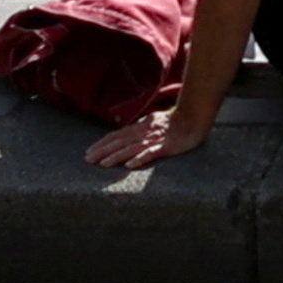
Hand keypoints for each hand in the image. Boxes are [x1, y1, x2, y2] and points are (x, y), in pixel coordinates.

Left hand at [87, 110, 206, 173]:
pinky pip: (152, 152)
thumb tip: (127, 131)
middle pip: (120, 142)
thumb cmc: (176, 121)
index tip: (89, 151)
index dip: (102, 143)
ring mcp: (155, 139)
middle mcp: (144, 132)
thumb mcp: (154, 121)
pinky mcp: (167, 146)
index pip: (117, 135)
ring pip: (131, 148)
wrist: (195, 117)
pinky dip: (140, 158)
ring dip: (116, 156)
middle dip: (102, 151)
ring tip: (102, 164)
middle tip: (87, 159)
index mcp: (140, 127)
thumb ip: (141, 127)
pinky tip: (130, 165)